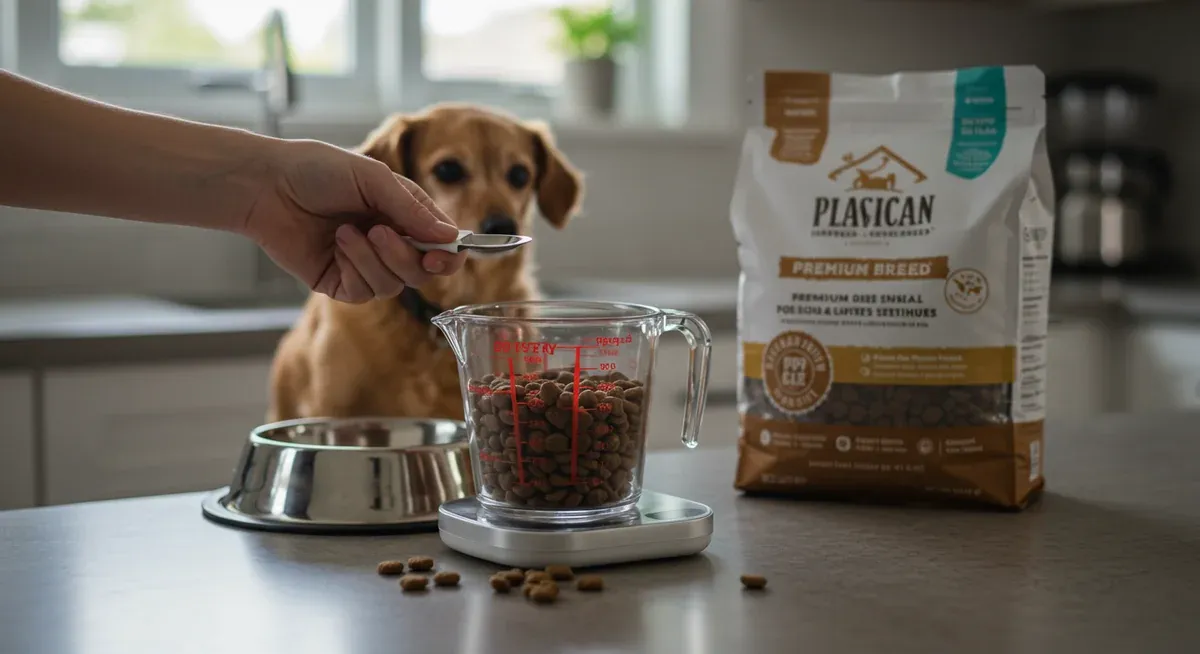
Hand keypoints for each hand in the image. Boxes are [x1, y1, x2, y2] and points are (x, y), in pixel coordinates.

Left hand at [243, 139, 464, 302]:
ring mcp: (365, 265)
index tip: (440, 256)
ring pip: (394, 285)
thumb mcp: (372, 179)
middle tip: (379, 232)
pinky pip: (365, 292)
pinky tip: (336, 247)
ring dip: (372, 259)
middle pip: (422, 272)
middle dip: (404, 256)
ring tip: (345, 232)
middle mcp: (390, 242)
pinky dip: (354, 268)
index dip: (448, 256)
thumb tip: (450, 238)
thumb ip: (412, 209)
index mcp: (404, 214)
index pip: (442, 245)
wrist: (266, 186)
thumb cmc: (317, 170)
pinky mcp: (341, 283)